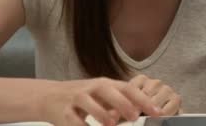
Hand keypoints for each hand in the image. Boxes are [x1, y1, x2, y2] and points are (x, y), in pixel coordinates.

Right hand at [42, 74, 180, 125]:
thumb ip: (121, 102)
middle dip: (123, 104)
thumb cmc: (84, 97)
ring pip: (89, 104)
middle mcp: (92, 88)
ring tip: (111, 124)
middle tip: (134, 116)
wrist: (50, 96)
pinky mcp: (62, 111)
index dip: (143, 99)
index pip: (128, 88)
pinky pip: (73, 119)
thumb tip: (144, 112)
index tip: (156, 112)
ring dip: (101, 115)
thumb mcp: (103, 95)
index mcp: (106, 84)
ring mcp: (76, 98)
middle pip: (109, 92)